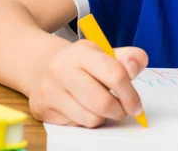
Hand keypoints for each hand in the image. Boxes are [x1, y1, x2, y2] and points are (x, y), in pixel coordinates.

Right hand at [28, 39, 147, 127]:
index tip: (136, 105)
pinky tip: (81, 107)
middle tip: (122, 109)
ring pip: (91, 118)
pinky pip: (76, 125)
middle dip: (119, 111)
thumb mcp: (102, 53)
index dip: (131, 94)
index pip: (115, 75)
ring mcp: (49, 90)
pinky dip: (85, 120)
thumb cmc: (80, 63)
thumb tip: (137, 65)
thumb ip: (126, 58)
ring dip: (102, 117)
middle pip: (103, 103)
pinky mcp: (42, 108)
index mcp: (80, 51)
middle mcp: (61, 69)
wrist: (41, 65)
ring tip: (99, 105)